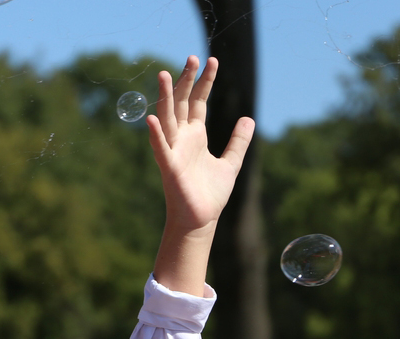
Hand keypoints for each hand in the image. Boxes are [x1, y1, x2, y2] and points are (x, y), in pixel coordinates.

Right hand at [146, 55, 254, 231]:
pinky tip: (151, 119)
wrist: (201, 220)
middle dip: (185, 80)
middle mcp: (182, 139)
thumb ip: (237, 141)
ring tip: (163, 74)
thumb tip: (249, 119)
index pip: (197, 101)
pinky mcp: (169, 167)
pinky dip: (155, 134)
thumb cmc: (210, 194)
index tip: (212, 61)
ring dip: (164, 97)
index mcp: (195, 136)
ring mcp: (173, 151)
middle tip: (191, 57)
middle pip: (181, 103)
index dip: (204, 82)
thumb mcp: (230, 163)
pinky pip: (160, 148)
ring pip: (167, 119)